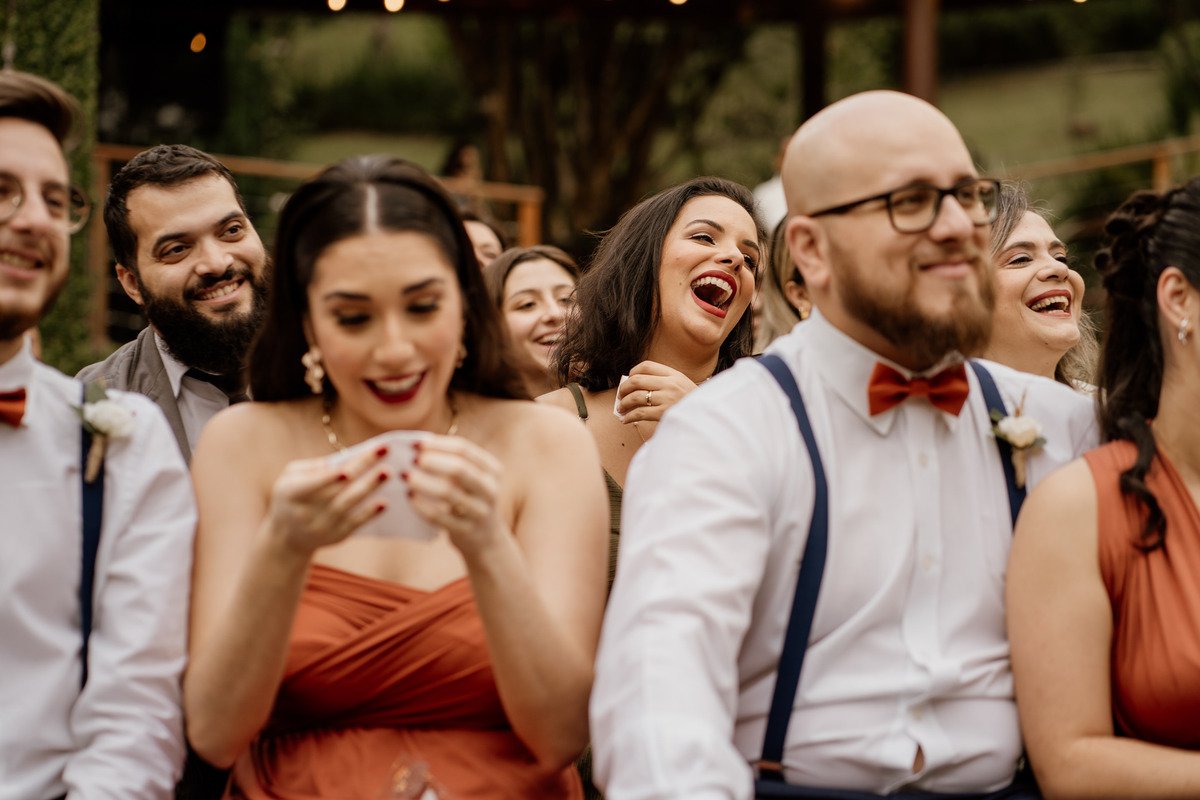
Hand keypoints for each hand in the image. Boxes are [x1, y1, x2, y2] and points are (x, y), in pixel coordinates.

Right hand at [266, 445, 389, 556]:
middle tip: (384, 451)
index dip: (330, 478)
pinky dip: (370, 513)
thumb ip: (313, 467)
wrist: (288, 537)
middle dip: (362, 468)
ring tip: (387, 472)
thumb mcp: (290, 477)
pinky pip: (356, 523)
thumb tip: (342, 459)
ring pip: (350, 504)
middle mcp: (307, 512)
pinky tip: (384, 502)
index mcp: (291, 493)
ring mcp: (323, 526)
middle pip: (338, 489)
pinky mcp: (338, 535)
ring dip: (370, 487)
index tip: (349, 469)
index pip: (312, 484)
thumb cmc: (291, 496)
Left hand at [405, 435, 506, 556]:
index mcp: (492, 470)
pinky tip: (410, 497)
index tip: (415, 443)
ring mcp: (480, 512)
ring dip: (422, 482)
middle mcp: (490, 490)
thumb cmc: (470, 499)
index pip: (464, 449)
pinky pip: (438, 517)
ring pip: (447, 492)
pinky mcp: (466, 531)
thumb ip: (452, 462)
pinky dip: (421, 505)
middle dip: (431, 461)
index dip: (438, 444)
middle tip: (411, 459)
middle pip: (459, 469)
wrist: (486, 539)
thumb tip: (418, 445)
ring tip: (405, 476)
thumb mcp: (472, 479)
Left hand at [614, 361, 698, 429]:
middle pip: (637, 380)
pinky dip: (628, 416)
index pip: (647, 366)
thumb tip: (633, 385)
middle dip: (624, 388)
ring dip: (624, 403)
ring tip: (621, 408)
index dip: (633, 372)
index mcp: (674, 374)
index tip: (628, 380)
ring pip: (635, 397)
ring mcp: (667, 398)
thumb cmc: (691, 402)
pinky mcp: (664, 413)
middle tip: (620, 395)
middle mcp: (670, 384)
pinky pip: (639, 413)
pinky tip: (625, 420)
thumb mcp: (682, 384)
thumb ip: (663, 381)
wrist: (707, 416)